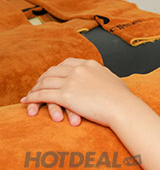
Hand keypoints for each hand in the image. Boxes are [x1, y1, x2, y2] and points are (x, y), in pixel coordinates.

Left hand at [21, 58, 138, 127]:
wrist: (123, 107)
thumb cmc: (122, 98)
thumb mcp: (112, 79)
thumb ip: (102, 75)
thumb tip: (103, 77)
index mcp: (90, 64)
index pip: (67, 63)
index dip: (56, 70)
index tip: (51, 76)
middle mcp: (79, 69)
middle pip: (53, 71)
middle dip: (42, 79)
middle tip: (36, 86)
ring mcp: (71, 81)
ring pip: (45, 82)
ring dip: (35, 88)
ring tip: (29, 95)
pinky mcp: (66, 95)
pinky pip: (43, 95)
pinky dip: (33, 97)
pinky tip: (27, 101)